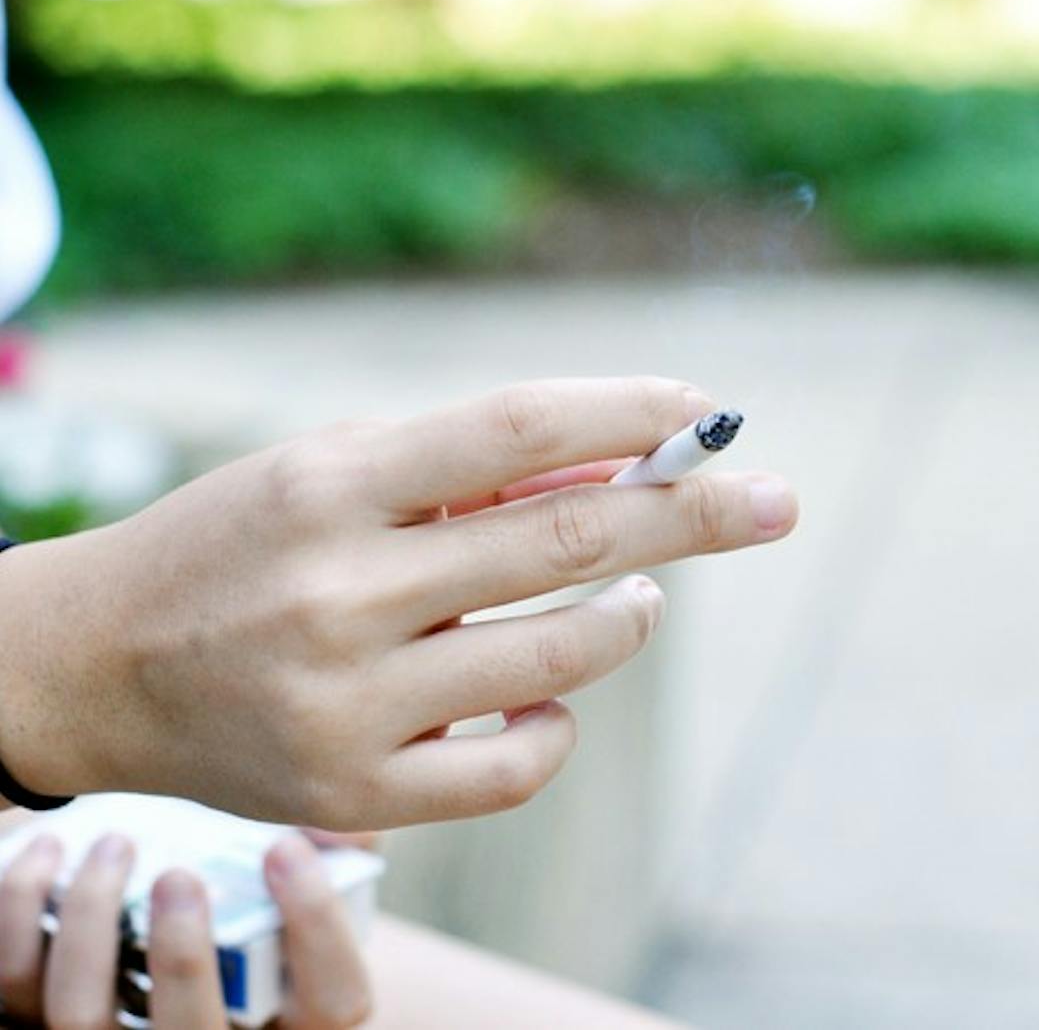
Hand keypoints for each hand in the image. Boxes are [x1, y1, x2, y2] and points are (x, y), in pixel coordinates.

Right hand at [0, 377, 797, 827]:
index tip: (707, 408)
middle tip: (776, 500)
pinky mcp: (351, 795)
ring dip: (629, 616)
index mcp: (327, 483)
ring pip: (559, 655)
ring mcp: (345, 704)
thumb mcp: (332, 472)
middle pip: (563, 539)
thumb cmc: (240, 546)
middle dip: (692, 515)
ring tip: (642, 597)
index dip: (627, 411)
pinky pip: (516, 766)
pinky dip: (560, 722)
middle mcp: (336, 591)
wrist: (97, 667)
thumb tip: (618, 472)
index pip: (515, 426)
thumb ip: (465, 470)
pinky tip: (555, 692)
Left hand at [0, 832, 371, 1028]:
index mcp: (296, 1027)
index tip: (286, 846)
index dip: (316, 924)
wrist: (178, 981)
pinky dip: (20, 915)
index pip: (335, 1005)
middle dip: (182, 955)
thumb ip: (341, 865)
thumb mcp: (312, 913)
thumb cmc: (263, 933)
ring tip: (114, 845)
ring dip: (91, 923)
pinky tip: (45, 855)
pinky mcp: (45, 1026)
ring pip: (82, 1017)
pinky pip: (12, 989)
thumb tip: (348, 819)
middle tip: (180, 875)